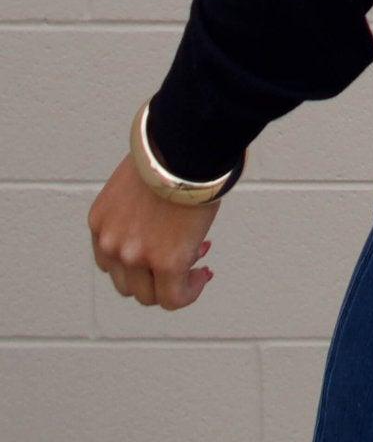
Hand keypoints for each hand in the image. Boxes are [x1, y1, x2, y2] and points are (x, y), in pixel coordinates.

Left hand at [88, 153, 220, 309]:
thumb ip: (136, 210)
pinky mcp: (165, 263)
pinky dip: (190, 291)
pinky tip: (203, 275)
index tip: (161, 250)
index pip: (111, 261)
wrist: (184, 144)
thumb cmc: (168, 152)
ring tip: (197, 263)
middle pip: (128, 282)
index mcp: (100, 222)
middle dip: (157, 272)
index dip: (139, 260)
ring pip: (151, 294)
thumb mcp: (135, 183)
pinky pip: (174, 297)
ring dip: (174, 282)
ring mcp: (135, 257)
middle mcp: (111, 244)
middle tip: (186, 251)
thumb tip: (160, 222)